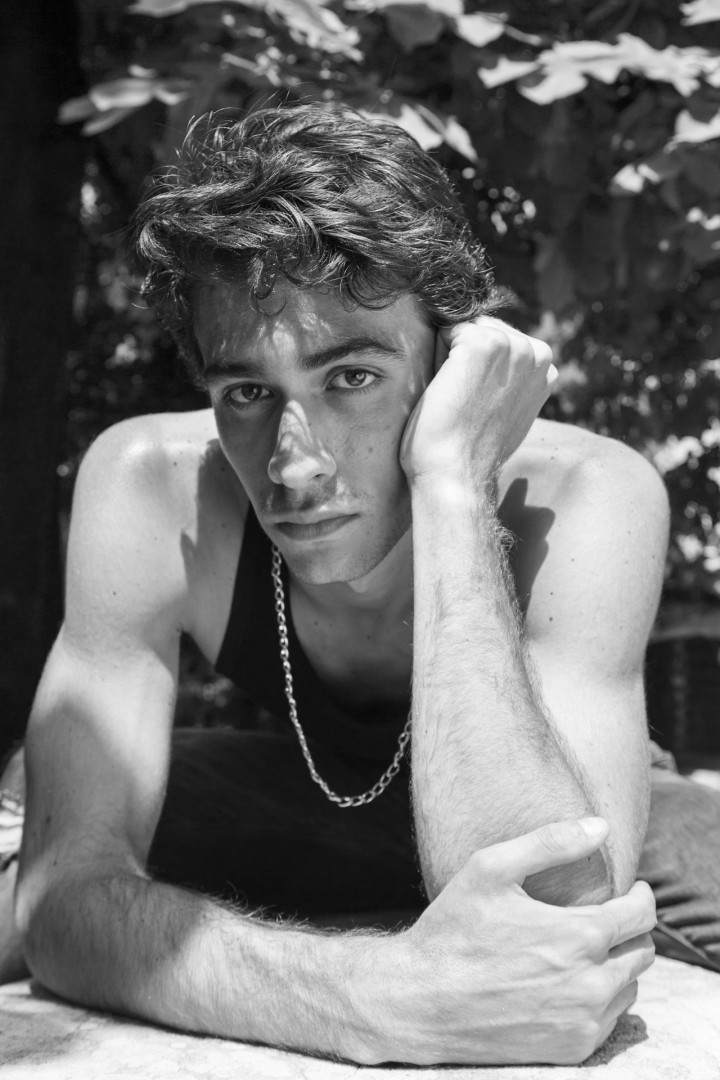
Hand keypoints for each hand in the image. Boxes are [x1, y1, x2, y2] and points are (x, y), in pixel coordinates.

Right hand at [360, 819, 654, 1065]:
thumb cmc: (454, 929)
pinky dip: (601, 998)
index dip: (640, 894)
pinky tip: (570, 981)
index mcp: (578, 937)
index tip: (629, 887)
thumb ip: (550, 843)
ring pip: (630, 987)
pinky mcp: (572, 1050)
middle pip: (644, 951)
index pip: (642, 914)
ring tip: (584, 948)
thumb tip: (600, 826)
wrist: (421, 1001)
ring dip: (618, 964)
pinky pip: (610, 1019)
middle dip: (631, 928)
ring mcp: (583, 1022)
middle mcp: (590, 985)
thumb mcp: (491, 869)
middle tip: (604, 915)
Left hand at [399, 318, 557, 488]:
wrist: (456, 473)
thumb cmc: (471, 450)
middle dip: (465, 358)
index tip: (478, 405)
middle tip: (466, 403)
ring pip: (464, 329)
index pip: (500, 342)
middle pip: (482, 329)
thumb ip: (511, 381)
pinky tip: (448, 390)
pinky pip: (446, 331)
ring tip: (458, 397)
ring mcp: (513, 345)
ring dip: (449, 358)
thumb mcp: (508, 412)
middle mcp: (536, 352)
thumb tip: (493, 361)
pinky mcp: (484, 344)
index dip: (478, 371)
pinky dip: (436, 357)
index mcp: (545, 369)